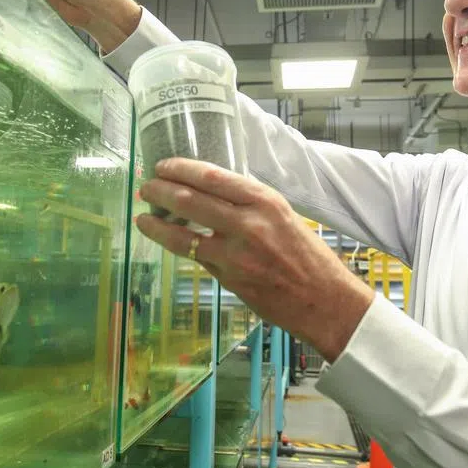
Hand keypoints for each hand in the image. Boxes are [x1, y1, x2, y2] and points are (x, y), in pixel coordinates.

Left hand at [136, 159, 375, 362]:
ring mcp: (236, 254)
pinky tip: (163, 239)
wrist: (325, 301)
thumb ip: (250, 205)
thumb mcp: (284, 216)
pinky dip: (175, 245)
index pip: (212, 176)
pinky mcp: (228, 278)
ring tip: (143, 215)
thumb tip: (212, 194)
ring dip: (156, 223)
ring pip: (182, 233)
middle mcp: (249, 223)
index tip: (163, 165)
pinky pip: (195, 257)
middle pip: (190, 200)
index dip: (181, 169)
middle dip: (160, 191)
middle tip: (146, 186)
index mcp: (266, 201)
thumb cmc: (308, 257)